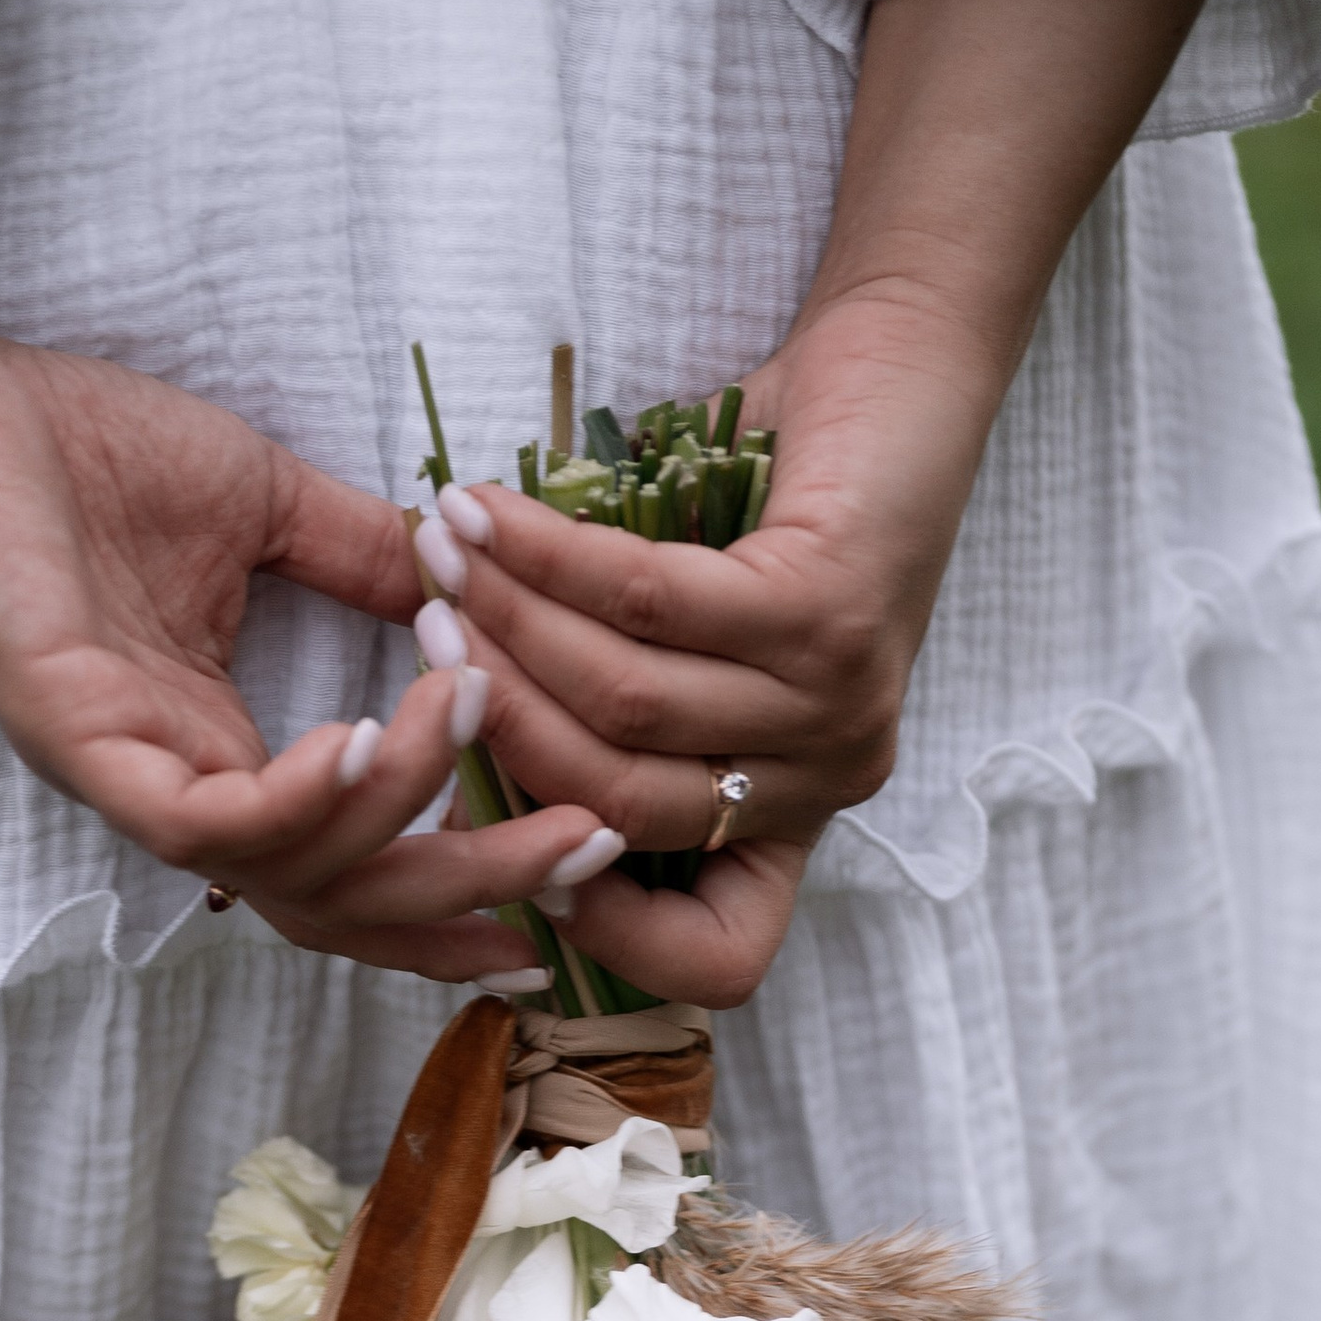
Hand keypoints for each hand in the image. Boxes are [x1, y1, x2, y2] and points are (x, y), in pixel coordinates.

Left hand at [0, 95, 617, 984]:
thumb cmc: (76, 445)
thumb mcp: (263, 504)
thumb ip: (362, 558)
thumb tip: (465, 584)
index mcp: (220, 755)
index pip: (355, 867)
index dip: (463, 886)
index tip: (578, 856)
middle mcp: (178, 795)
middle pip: (344, 905)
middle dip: (473, 890)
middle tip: (584, 847)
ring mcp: (125, 780)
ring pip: (291, 873)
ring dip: (401, 814)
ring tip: (473, 722)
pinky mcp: (76, 742)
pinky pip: (203, 821)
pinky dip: (297, 799)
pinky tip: (365, 741)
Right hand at [397, 0, 1214, 1007]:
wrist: (897, 365)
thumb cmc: (773, 502)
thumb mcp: (685, 641)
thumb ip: (601, 710)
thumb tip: (458, 749)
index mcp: (795, 813)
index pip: (720, 955)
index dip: (602, 929)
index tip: (494, 841)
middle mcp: (829, 779)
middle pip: (619, 803)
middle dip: (499, 723)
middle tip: (423, 638)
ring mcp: (836, 702)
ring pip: (625, 703)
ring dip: (506, 625)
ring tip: (436, 557)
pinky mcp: (828, 610)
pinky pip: (646, 602)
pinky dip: (544, 557)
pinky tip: (482, 514)